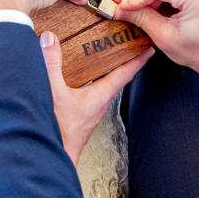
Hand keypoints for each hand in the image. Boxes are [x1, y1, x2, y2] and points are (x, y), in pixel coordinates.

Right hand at [39, 31, 153, 166]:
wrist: (50, 157)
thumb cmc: (59, 132)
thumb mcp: (53, 92)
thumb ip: (51, 64)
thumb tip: (50, 40)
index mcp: (99, 97)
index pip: (124, 74)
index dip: (137, 60)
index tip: (148, 48)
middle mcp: (98, 103)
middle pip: (117, 77)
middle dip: (124, 60)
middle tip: (130, 45)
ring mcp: (90, 110)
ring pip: (104, 85)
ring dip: (107, 70)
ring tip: (107, 55)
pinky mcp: (80, 114)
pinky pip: (91, 91)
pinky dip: (92, 79)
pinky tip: (80, 76)